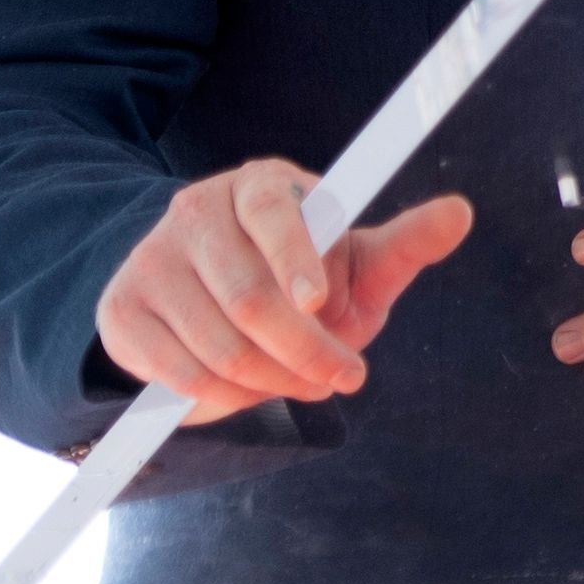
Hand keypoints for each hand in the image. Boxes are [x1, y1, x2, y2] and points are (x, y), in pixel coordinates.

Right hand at [96, 162, 472, 427]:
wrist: (218, 299)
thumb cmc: (307, 277)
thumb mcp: (358, 262)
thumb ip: (406, 243)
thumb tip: (460, 212)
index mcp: (261, 185)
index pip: (275, 218)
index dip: (297, 262)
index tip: (321, 304)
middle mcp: (197, 211)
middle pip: (249, 299)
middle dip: (304, 352)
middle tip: (341, 377)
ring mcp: (152, 259)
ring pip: (214, 345)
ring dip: (268, 383)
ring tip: (302, 384)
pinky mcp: (122, 310)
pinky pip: (174, 373)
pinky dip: (219, 398)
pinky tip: (246, 391)